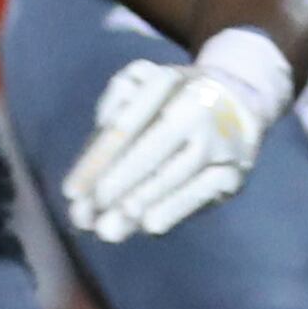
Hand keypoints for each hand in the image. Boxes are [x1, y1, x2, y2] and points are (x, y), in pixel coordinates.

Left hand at [59, 53, 278, 241]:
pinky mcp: (235, 169)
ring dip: (141, 201)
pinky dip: (176, 207)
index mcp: (168, 82)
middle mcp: (198, 108)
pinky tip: (149, 225)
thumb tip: (102, 131)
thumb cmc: (170, 96)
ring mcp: (221, 140)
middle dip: (115, 185)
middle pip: (151, 150)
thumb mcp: (140, 81)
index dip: (96, 160)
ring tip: (110, 227)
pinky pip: (204, 191)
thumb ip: (115, 103)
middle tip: (86, 216)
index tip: (71, 192)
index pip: (125, 125)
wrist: (236, 99)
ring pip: (177, 172)